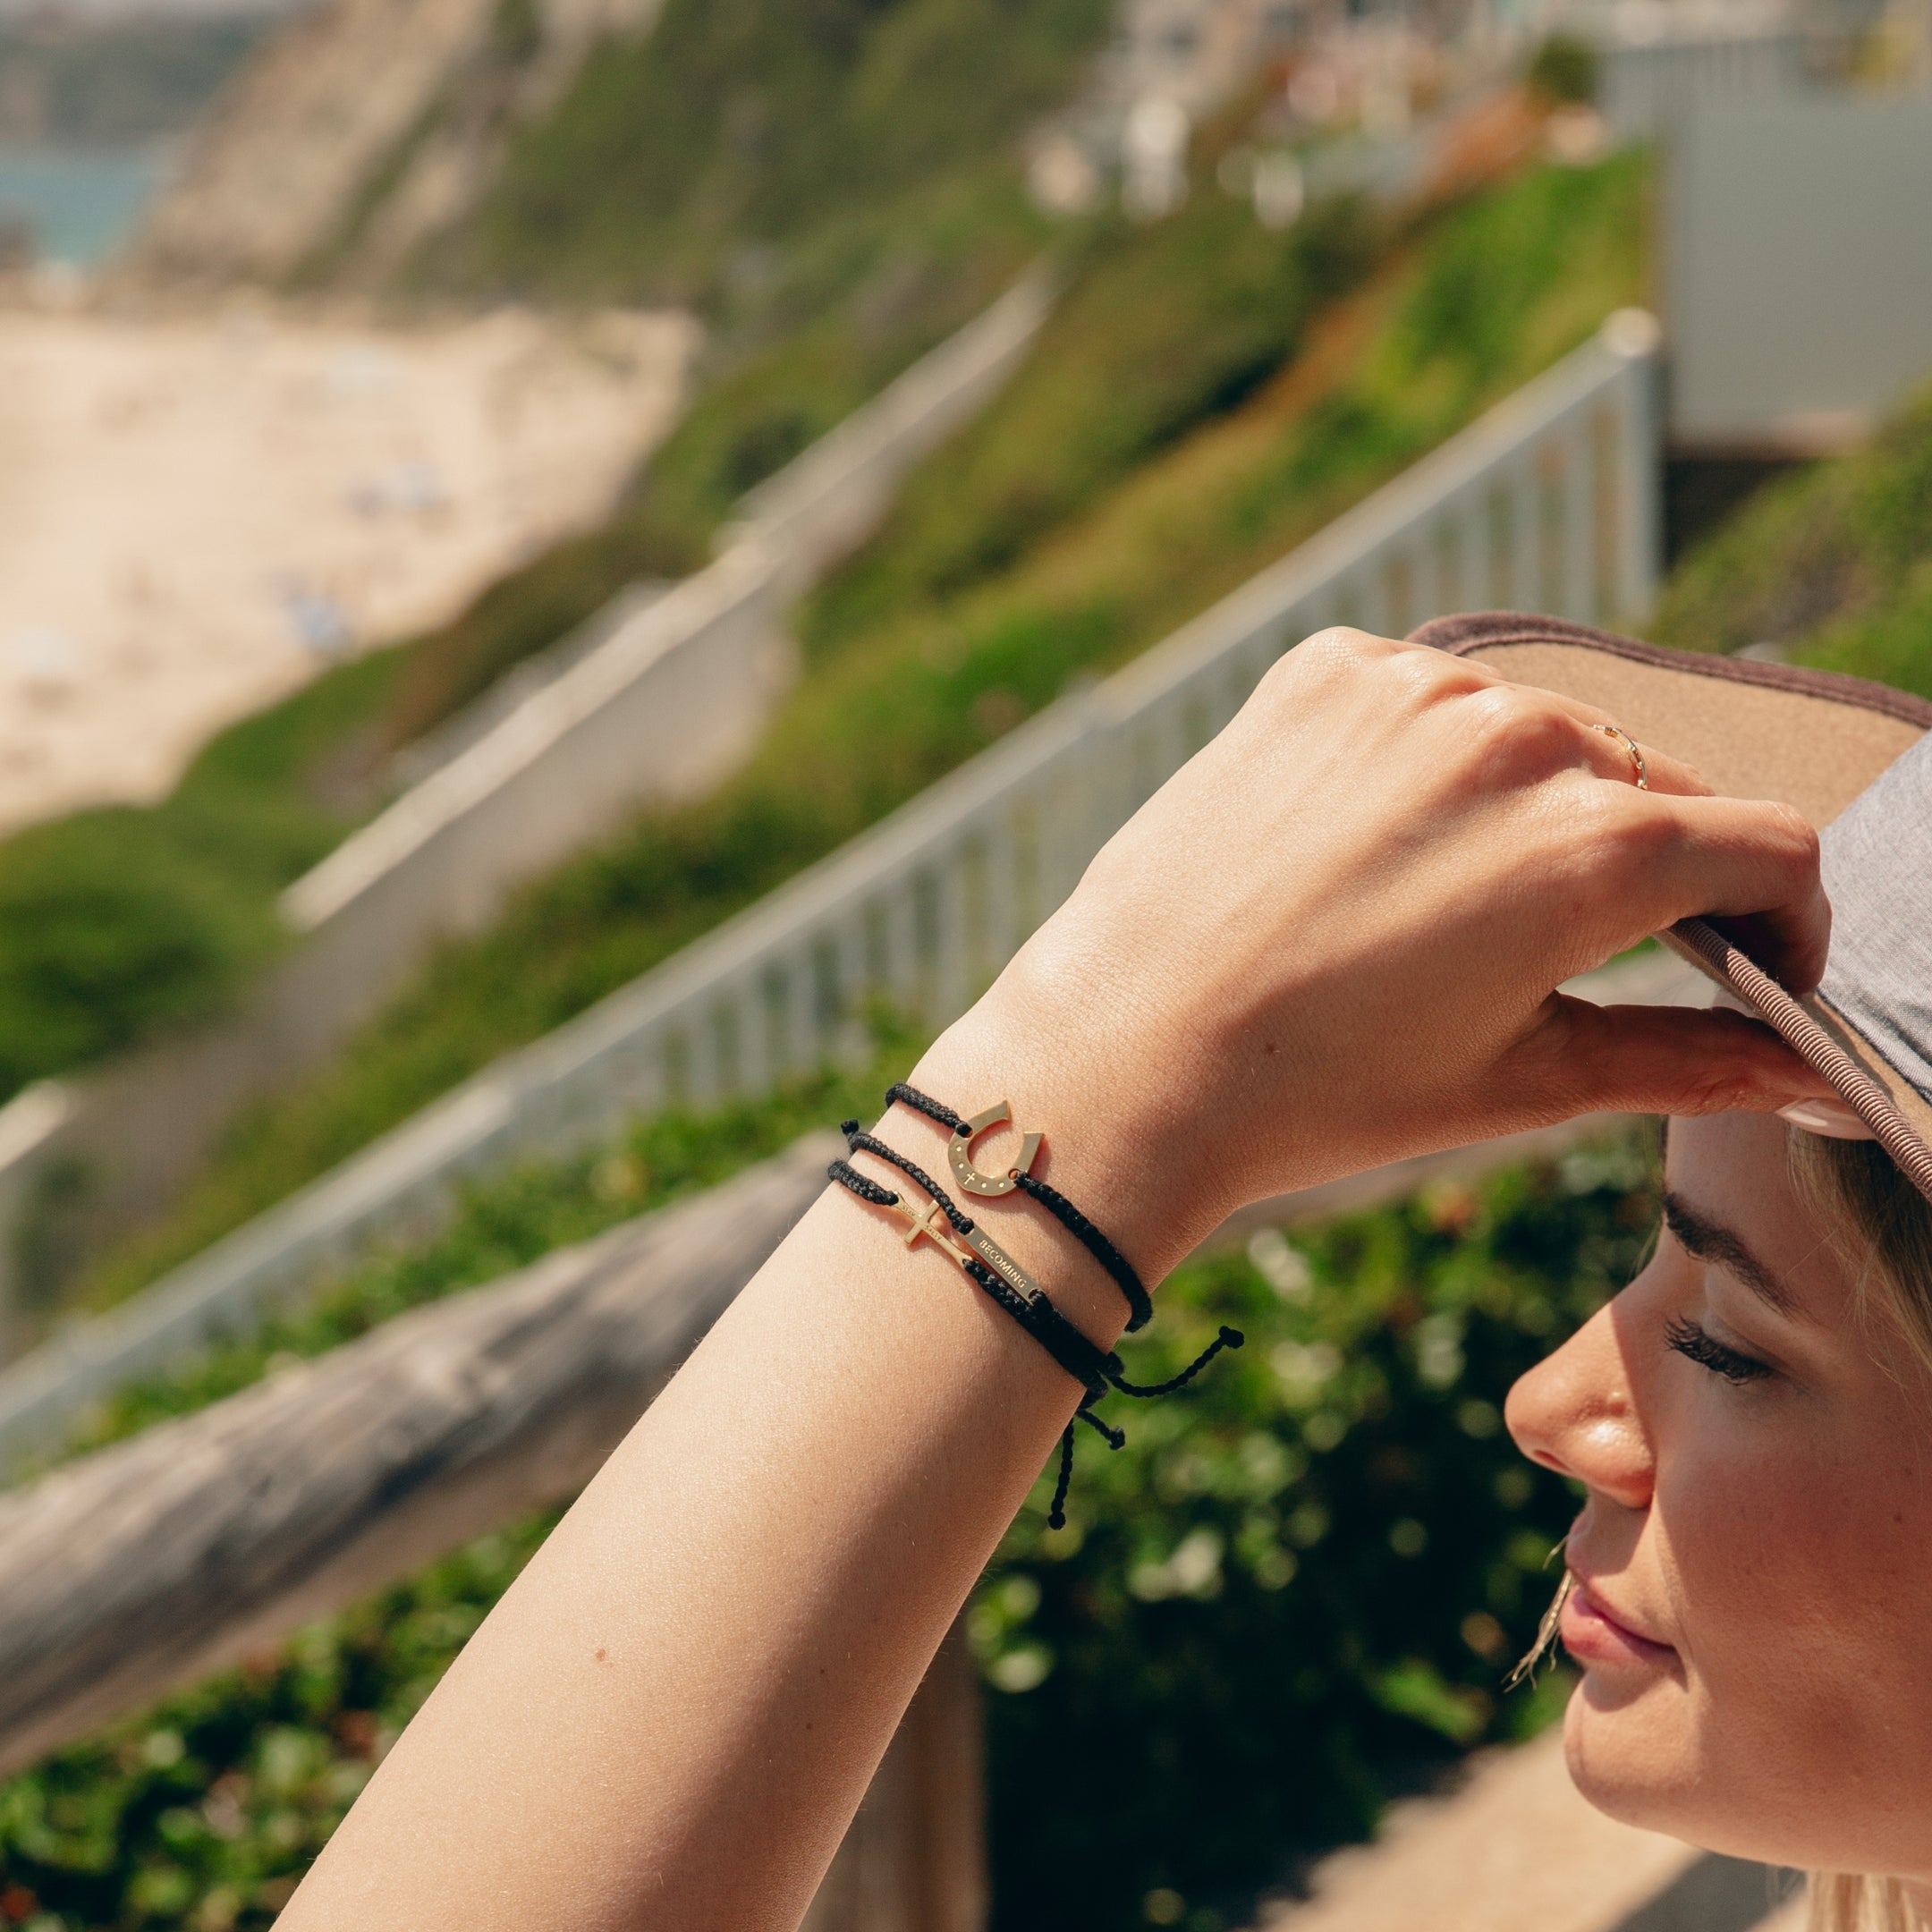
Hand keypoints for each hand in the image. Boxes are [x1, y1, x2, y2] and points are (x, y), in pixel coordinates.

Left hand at [920, 629, 1832, 1277]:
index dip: (1782, 923)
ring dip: (1539, 808)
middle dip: (1654, 872)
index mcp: (1591, 847)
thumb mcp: (1521, 1083)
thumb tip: (1804, 1077)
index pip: (1768, 847)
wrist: (1125, 1054)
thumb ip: (1687, 1063)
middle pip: (1657, 788)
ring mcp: (1413, 689)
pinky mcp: (1325, 670)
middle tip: (1585, 954)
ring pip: (1544, 735)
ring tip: (1456, 908)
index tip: (1753, 969)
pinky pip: (1432, 697)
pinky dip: (1434, 758)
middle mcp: (1518, 738)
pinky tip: (1376, 842)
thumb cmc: (1319, 1093)